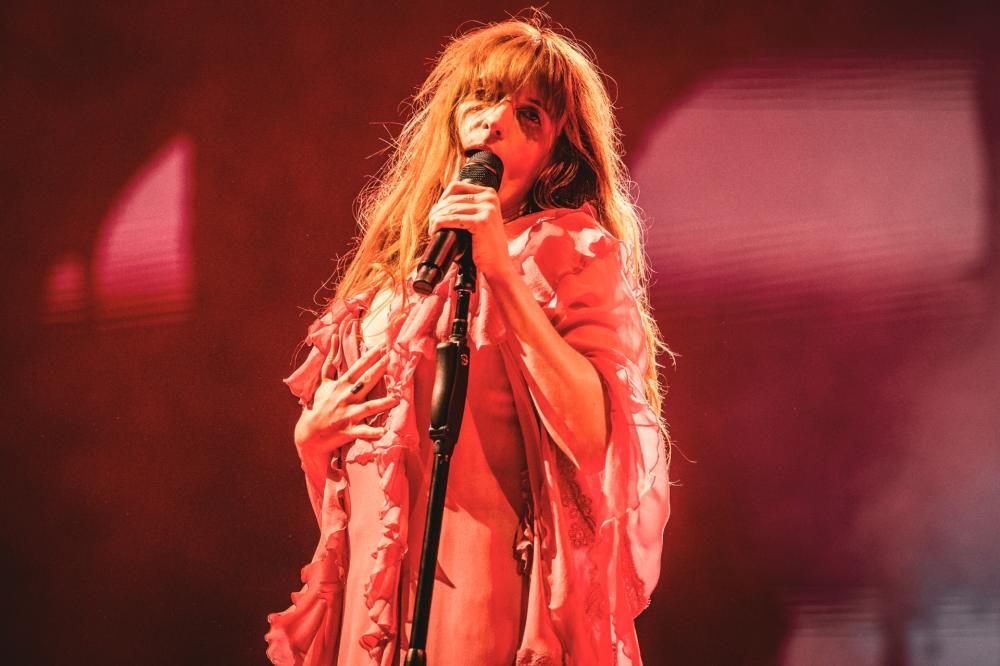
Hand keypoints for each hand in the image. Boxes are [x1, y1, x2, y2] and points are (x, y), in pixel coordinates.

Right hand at [294, 344, 398, 484]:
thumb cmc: (318, 405)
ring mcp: (348, 414)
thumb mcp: (323, 382)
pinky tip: (383, 431)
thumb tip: (334, 337)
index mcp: (340, 385)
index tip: (383, 345)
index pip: (358, 367)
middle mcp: (346, 397)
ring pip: (368, 407)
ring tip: (396, 398)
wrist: (308, 434)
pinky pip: (362, 432)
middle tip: (390, 357)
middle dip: (378, 369)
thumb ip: (331, 361)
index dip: (371, 356)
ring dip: (382, 403)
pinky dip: (372, 433)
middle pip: (364, 381)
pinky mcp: (349, 430)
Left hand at [428, 180, 514, 281]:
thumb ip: (466, 207)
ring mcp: (487, 209)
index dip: (442, 198)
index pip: (456, 186)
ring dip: (436, 219)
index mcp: (489, 193)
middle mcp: (490, 198)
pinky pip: (452, 219)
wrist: (497, 264)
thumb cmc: (484, 244)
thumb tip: (439, 203)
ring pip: (450, 209)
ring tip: (433, 230)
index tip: (437, 212)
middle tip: (431, 224)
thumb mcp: (478, 219)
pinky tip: (435, 232)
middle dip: (437, 211)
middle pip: (451, 198)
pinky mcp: (481, 222)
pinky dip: (439, 225)